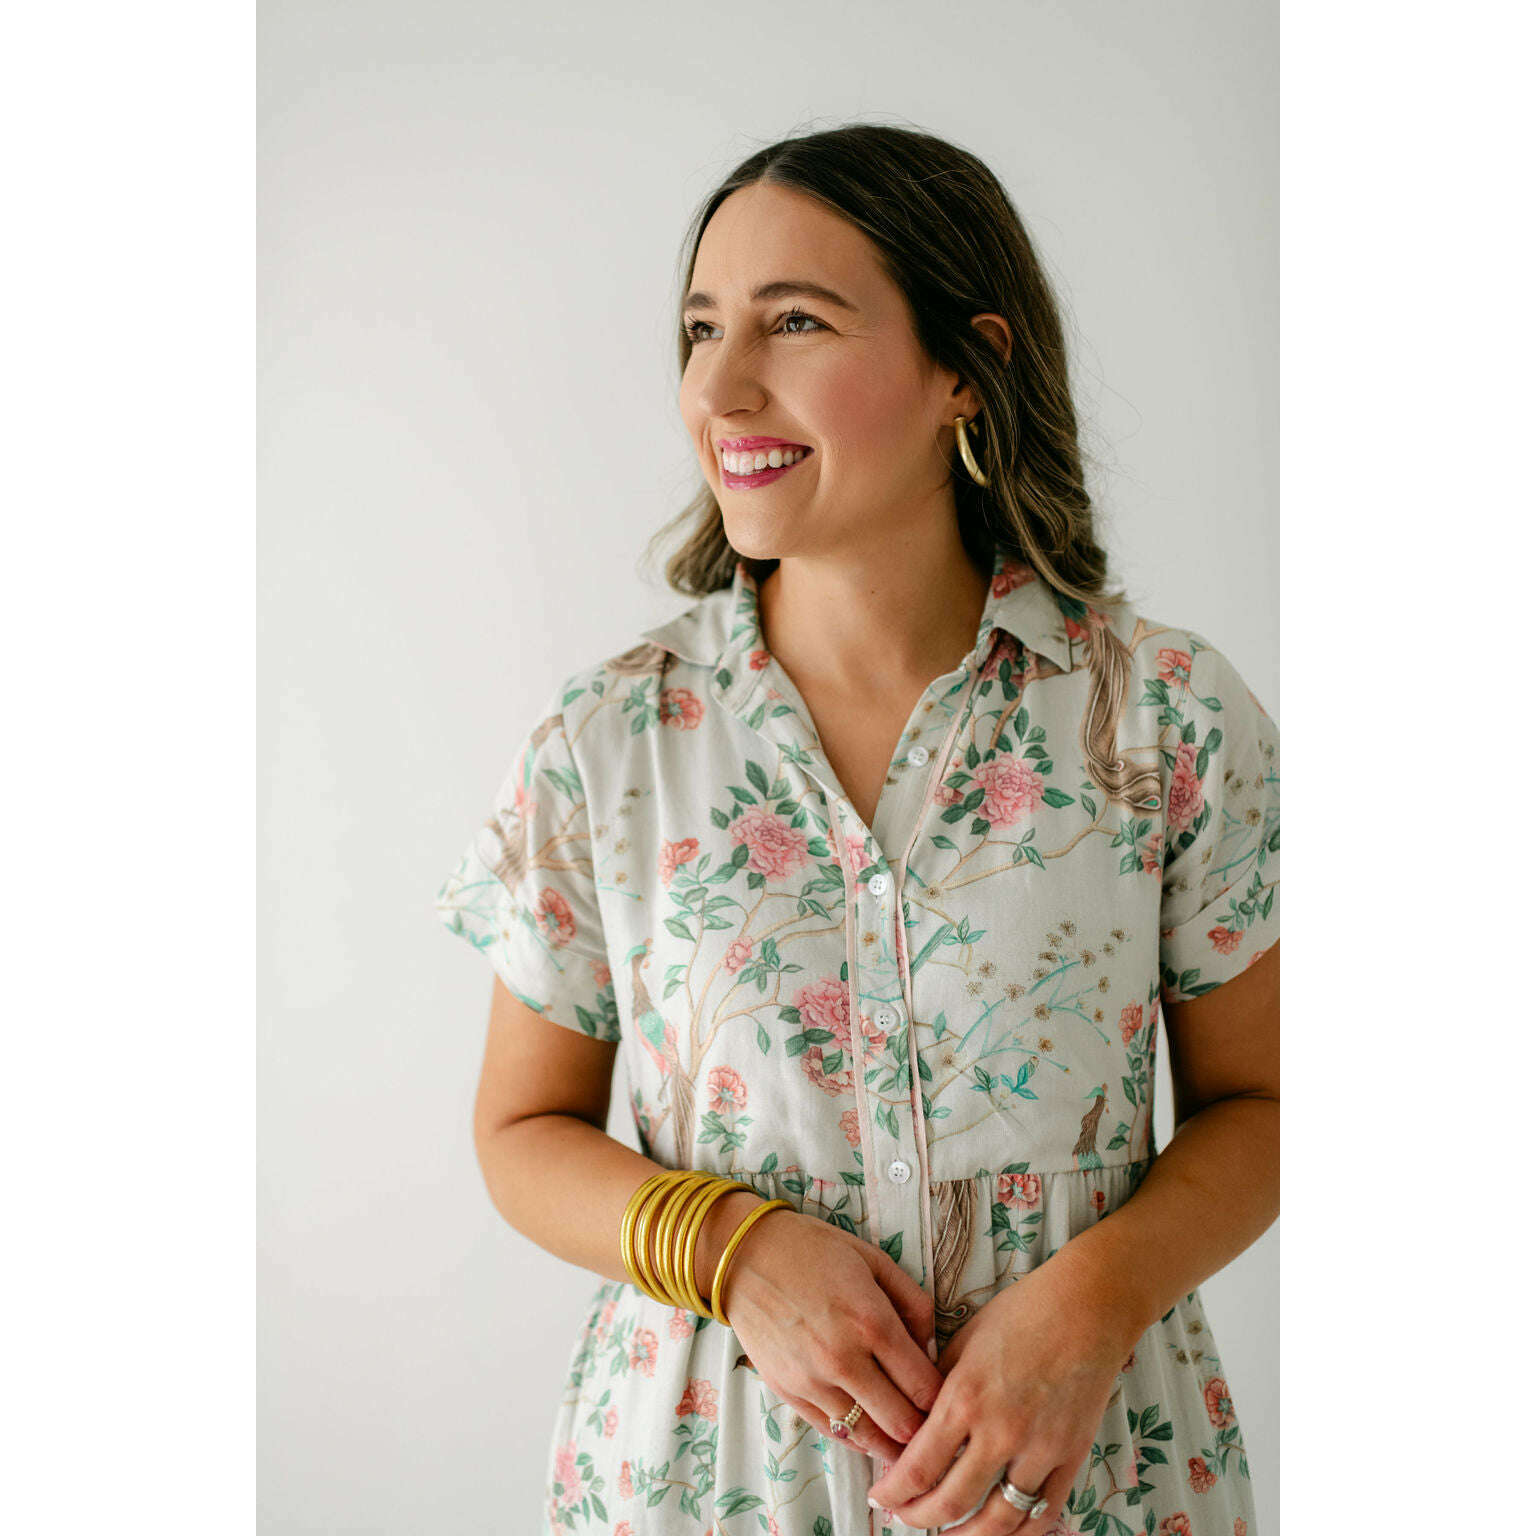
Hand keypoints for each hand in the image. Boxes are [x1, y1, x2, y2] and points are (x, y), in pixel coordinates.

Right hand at [718, 1206, 945, 1463]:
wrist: (746, 1255)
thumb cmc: (814, 1250)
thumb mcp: (874, 1260)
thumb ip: (913, 1303)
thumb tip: (931, 1348)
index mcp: (872, 1322)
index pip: (925, 1388)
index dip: (944, 1400)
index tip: (948, 1399)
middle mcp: (844, 1359)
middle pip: (901, 1424)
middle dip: (923, 1431)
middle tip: (931, 1425)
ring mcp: (813, 1381)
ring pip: (867, 1439)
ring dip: (890, 1443)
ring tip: (903, 1437)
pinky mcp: (788, 1393)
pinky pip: (833, 1433)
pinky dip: (856, 1437)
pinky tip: (868, 1428)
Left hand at [865, 1258, 1137, 1532]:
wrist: (1086, 1308)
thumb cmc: (1021, 1313)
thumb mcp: (964, 1340)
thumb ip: (938, 1385)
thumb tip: (915, 1423)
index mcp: (965, 1398)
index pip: (918, 1467)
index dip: (893, 1492)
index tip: (880, 1495)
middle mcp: (999, 1431)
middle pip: (950, 1502)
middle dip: (917, 1517)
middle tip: (903, 1515)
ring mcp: (1039, 1450)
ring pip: (996, 1521)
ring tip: (944, 1534)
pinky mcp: (1070, 1459)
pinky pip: (1041, 1515)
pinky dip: (1016, 1535)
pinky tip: (996, 1533)